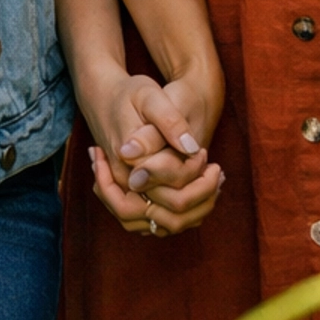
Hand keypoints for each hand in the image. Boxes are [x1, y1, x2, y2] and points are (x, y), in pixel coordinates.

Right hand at [85, 69, 223, 237]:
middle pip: (171, 217)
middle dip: (201, 198)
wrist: (103, 98)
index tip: (204, 151)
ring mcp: (125, 195)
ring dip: (194, 210)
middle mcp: (124, 186)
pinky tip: (197, 190)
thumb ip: (168, 121)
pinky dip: (180, 213)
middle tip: (217, 170)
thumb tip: (190, 147)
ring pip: (165, 225)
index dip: (196, 176)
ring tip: (212, 181)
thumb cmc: (128, 95)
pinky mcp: (129, 197)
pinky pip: (157, 222)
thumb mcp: (149, 95)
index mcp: (130, 164)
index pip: (172, 191)